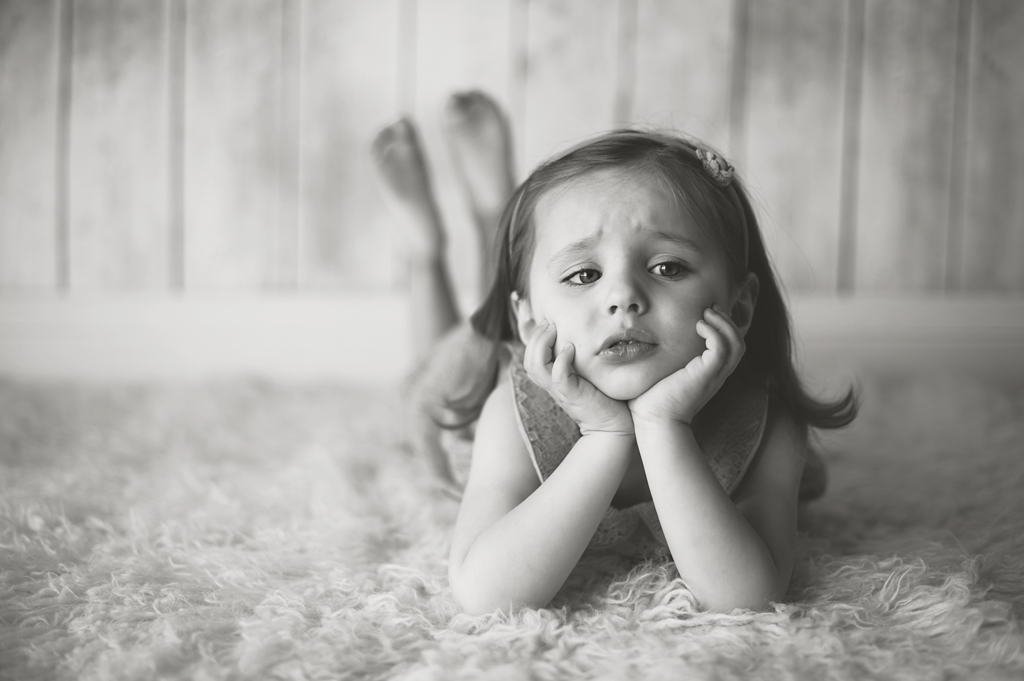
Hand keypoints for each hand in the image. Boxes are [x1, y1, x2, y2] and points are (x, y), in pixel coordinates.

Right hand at [524, 321, 633, 435]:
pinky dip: (561, 361)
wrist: (616, 427)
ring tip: (554, 330)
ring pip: (536, 367)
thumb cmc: (607, 399)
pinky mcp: (573, 396)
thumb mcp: (590, 375)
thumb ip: (583, 361)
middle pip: (529, 361)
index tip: (548, 323)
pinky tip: (570, 348)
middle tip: (548, 322)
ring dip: (542, 345)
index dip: (534, 339)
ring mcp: (562, 391)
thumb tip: (588, 338)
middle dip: (535, 338)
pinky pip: (558, 377)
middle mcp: (554, 385)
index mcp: (554, 380)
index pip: (531, 359)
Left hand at [629, 305, 744, 426]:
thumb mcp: (660, 374)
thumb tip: (641, 343)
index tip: (705, 314)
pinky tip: (698, 326)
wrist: (654, 423)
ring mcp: (713, 376)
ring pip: (736, 344)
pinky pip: (720, 348)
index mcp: (708, 374)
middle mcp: (715, 375)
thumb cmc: (650, 402)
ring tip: (706, 314)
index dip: (722, 328)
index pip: (729, 347)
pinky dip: (713, 333)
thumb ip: (660, 359)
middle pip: (738, 343)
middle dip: (726, 322)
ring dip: (723, 324)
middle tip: (710, 309)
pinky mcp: (705, 375)